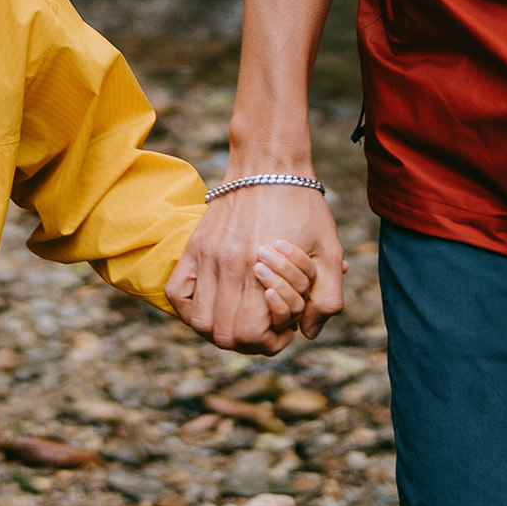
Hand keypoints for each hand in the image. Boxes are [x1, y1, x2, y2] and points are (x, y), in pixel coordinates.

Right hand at [169, 181, 343, 355]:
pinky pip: (176, 293)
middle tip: (265, 327)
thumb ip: (327, 299)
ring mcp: (206, 256)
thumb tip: (308, 334)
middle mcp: (227, 266)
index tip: (285, 330)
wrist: (269, 163)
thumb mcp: (330, 251)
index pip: (250, 334)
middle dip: (248, 342)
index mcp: (261, 269)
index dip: (271, 342)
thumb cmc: (304, 206)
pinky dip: (189, 310)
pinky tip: (212, 305)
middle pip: (223, 335)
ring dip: (219, 330)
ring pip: (198, 321)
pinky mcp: (194, 246)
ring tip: (241, 319)